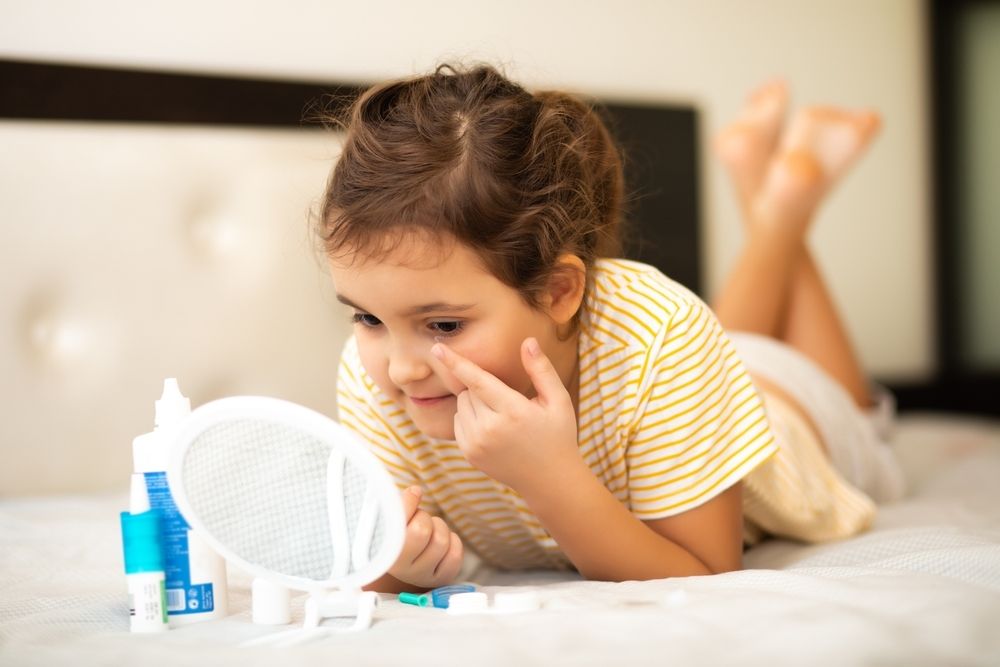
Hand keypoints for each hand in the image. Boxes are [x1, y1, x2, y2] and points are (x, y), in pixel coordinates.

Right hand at [388, 486, 463, 588]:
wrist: (404, 562)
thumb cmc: (396, 532)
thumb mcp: (390, 518)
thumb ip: (397, 505)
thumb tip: (415, 492)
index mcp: (382, 549)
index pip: (396, 521)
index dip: (409, 501)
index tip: (414, 493)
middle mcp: (400, 567)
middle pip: (421, 531)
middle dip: (424, 516)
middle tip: (418, 517)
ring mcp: (421, 575)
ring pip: (441, 540)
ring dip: (439, 527)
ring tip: (429, 529)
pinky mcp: (441, 579)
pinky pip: (455, 554)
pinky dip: (453, 541)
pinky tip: (440, 541)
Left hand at [432, 337, 580, 490]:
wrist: (549, 480)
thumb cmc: (557, 435)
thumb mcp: (558, 401)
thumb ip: (541, 369)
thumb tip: (528, 341)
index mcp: (514, 411)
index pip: (478, 381)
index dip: (456, 362)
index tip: (436, 349)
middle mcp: (491, 429)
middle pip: (469, 391)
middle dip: (483, 389)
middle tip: (508, 404)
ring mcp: (477, 445)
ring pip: (461, 405)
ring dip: (475, 403)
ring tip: (502, 418)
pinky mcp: (469, 454)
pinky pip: (458, 422)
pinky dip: (470, 419)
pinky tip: (492, 429)